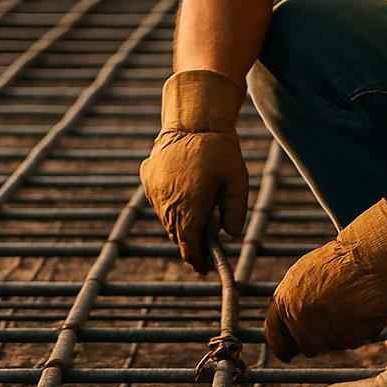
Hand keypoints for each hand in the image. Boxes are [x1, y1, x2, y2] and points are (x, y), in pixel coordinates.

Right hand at [139, 70, 248, 273]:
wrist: (193, 119)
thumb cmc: (220, 150)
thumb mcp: (238, 181)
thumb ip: (236, 211)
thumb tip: (230, 235)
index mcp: (190, 207)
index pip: (189, 246)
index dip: (197, 259)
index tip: (204, 268)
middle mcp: (167, 203)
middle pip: (178, 235)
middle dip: (191, 241)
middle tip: (206, 241)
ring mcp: (154, 191)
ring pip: (167, 220)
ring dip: (180, 222)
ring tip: (197, 212)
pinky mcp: (148, 178)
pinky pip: (159, 201)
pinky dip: (171, 204)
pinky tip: (184, 192)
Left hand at [264, 199, 386, 360]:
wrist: (372, 257)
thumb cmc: (340, 261)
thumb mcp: (303, 274)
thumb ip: (292, 300)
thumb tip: (287, 321)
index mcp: (285, 301)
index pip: (275, 337)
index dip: (282, 346)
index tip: (288, 354)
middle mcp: (300, 319)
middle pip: (306, 346)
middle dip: (317, 338)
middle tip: (332, 318)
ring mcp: (324, 330)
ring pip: (330, 345)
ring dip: (338, 333)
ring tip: (349, 305)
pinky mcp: (348, 338)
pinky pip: (351, 342)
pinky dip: (357, 331)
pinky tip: (361, 309)